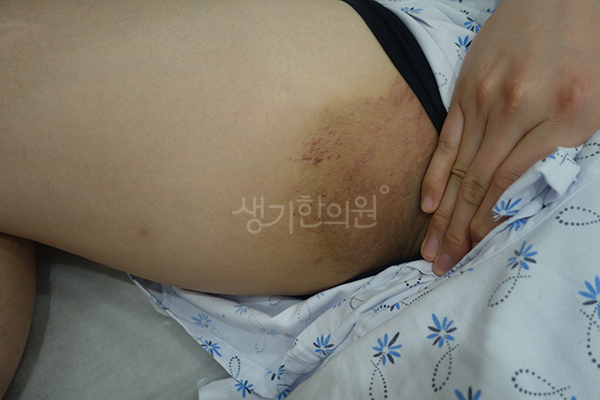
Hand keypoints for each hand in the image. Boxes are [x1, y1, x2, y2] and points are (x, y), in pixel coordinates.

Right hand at [420, 0, 599, 275]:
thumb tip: (535, 200)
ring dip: (445, 216)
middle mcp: (521, 108)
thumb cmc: (590, 48)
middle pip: (482, 184)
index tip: (480, 254)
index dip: (493, 225)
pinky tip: (428, 205)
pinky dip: (437, 176)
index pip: (517, 185)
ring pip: (462, 169)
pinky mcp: (466, 90)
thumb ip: (570, 149)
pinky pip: (448, 140)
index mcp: (568, 114)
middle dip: (462, 232)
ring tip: (432, 250)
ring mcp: (486, 98)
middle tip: (445, 266)